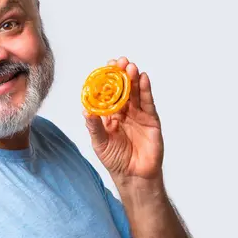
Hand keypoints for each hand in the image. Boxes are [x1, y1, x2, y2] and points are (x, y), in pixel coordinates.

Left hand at [83, 57, 163, 183]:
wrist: (135, 176)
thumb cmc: (115, 160)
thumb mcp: (100, 143)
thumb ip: (94, 127)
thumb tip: (86, 110)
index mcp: (109, 115)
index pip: (107, 93)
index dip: (106, 80)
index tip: (105, 67)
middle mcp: (124, 111)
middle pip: (122, 88)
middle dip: (121, 74)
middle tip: (119, 61)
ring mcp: (138, 114)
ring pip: (135, 92)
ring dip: (133, 78)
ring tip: (130, 67)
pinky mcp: (151, 119)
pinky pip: (148, 102)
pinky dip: (145, 89)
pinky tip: (143, 78)